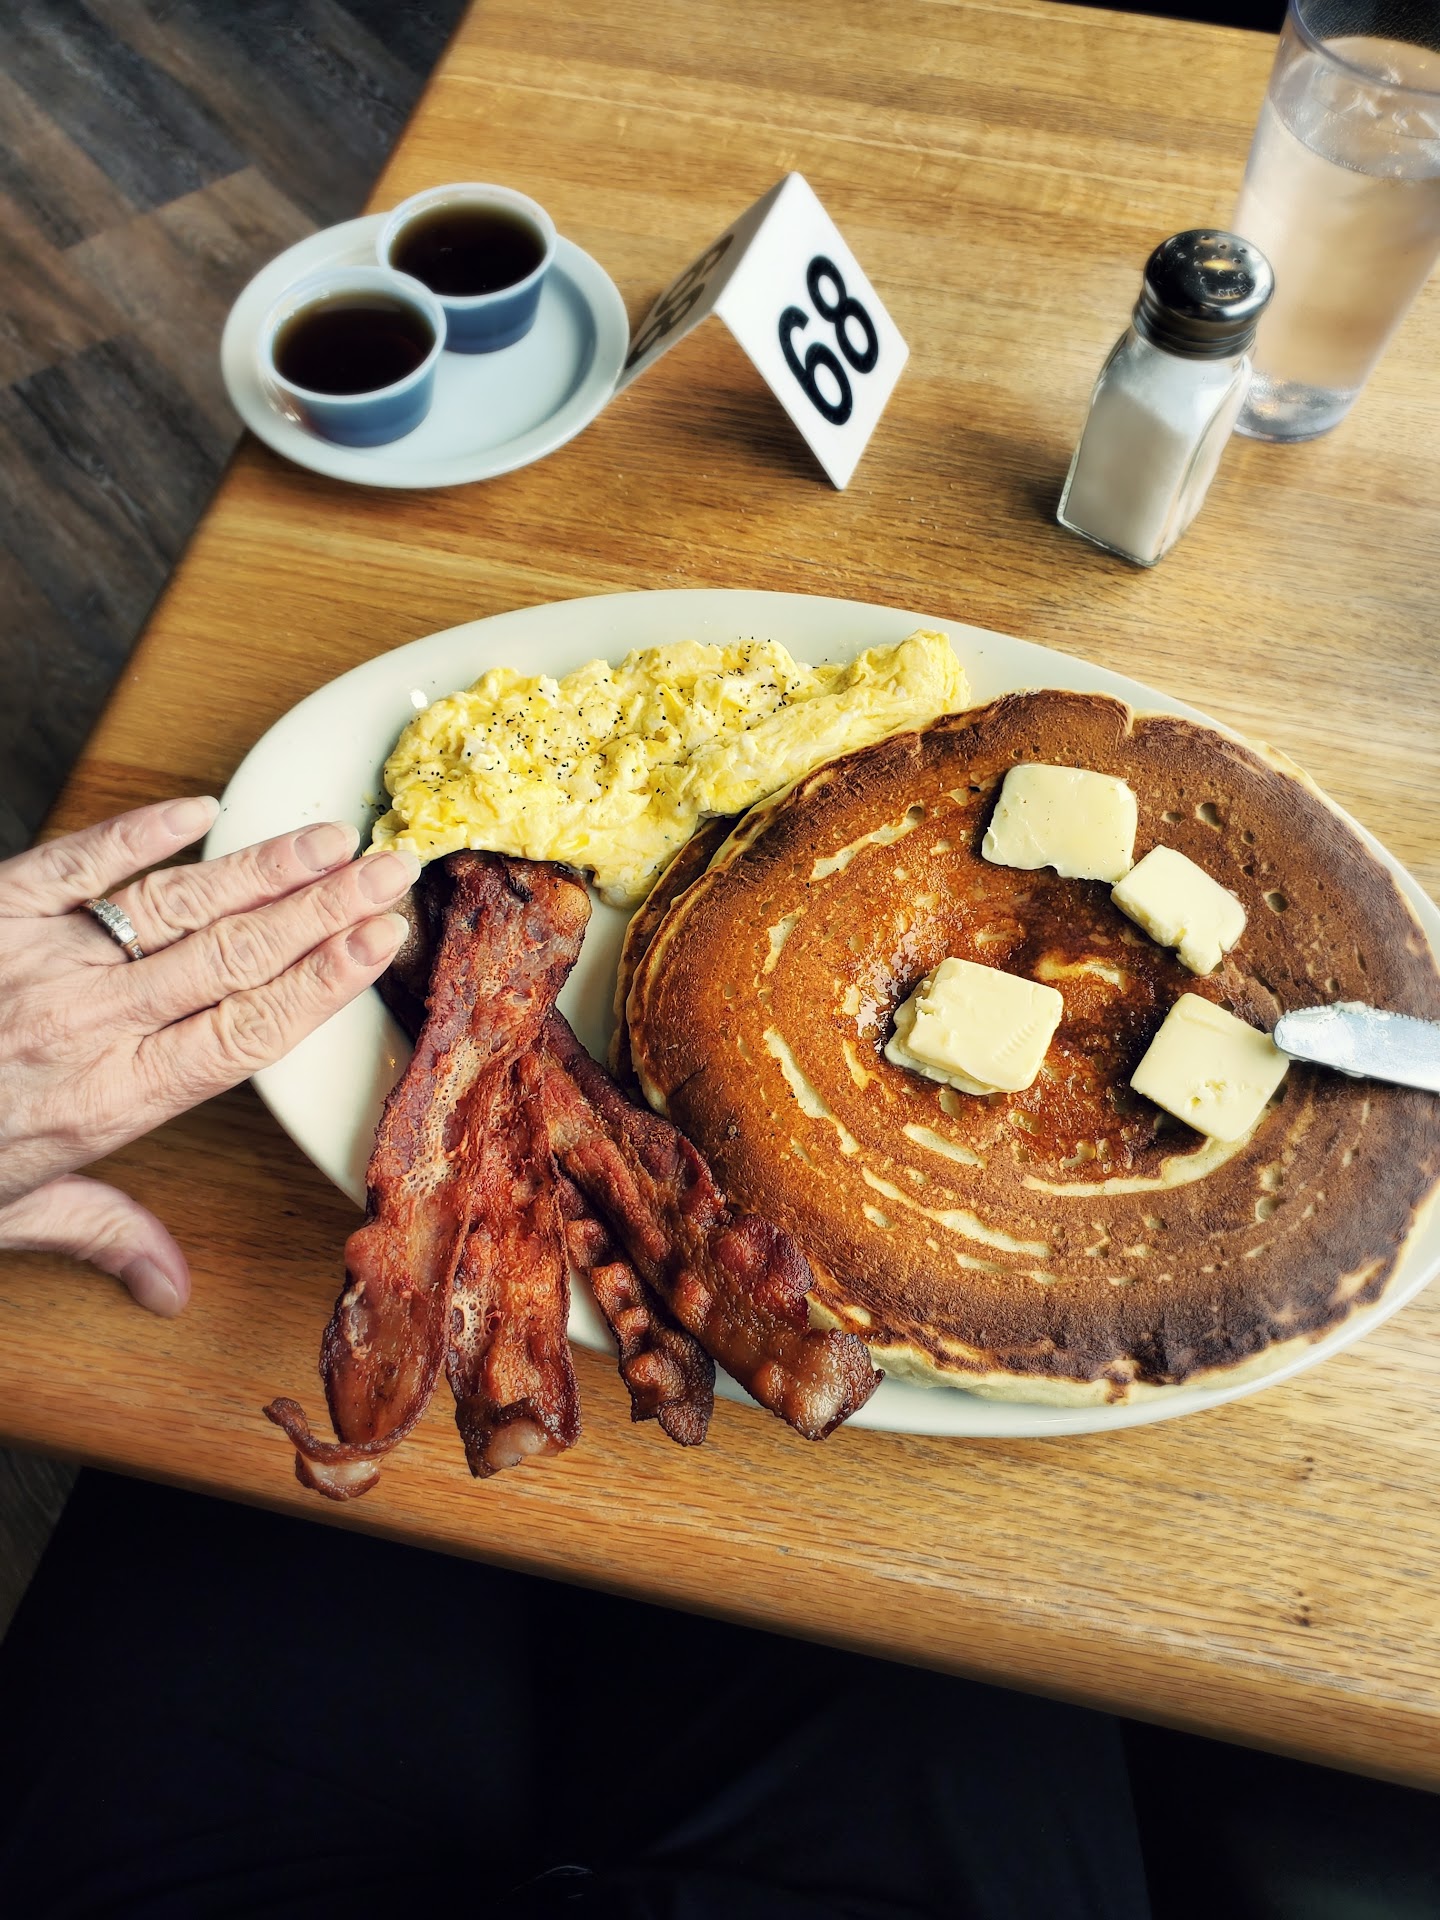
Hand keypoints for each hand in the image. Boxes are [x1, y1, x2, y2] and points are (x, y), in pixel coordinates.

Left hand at [0, 797, 418, 1314]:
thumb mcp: (12, 1216)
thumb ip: (103, 1235)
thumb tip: (173, 1292)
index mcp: (111, 1100)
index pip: (246, 1032)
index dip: (322, 982)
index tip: (378, 943)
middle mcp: (89, 1026)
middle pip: (236, 959)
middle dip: (325, 911)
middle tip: (390, 867)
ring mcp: (43, 962)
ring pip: (179, 907)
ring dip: (263, 869)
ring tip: (328, 840)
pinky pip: (80, 865)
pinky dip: (138, 834)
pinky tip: (198, 810)